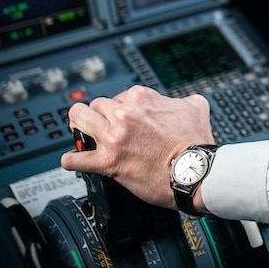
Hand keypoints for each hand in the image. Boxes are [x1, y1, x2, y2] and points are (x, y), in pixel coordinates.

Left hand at [61, 85, 214, 210]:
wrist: (194, 172)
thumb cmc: (196, 144)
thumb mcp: (196, 107)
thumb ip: (184, 99)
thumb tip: (183, 102)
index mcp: (141, 98)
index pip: (118, 95)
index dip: (119, 107)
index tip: (122, 118)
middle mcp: (124, 114)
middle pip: (95, 105)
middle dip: (97, 115)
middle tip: (99, 125)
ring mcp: (114, 138)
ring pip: (77, 120)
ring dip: (77, 127)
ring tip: (80, 134)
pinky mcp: (107, 162)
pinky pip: (75, 159)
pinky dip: (72, 160)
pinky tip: (75, 160)